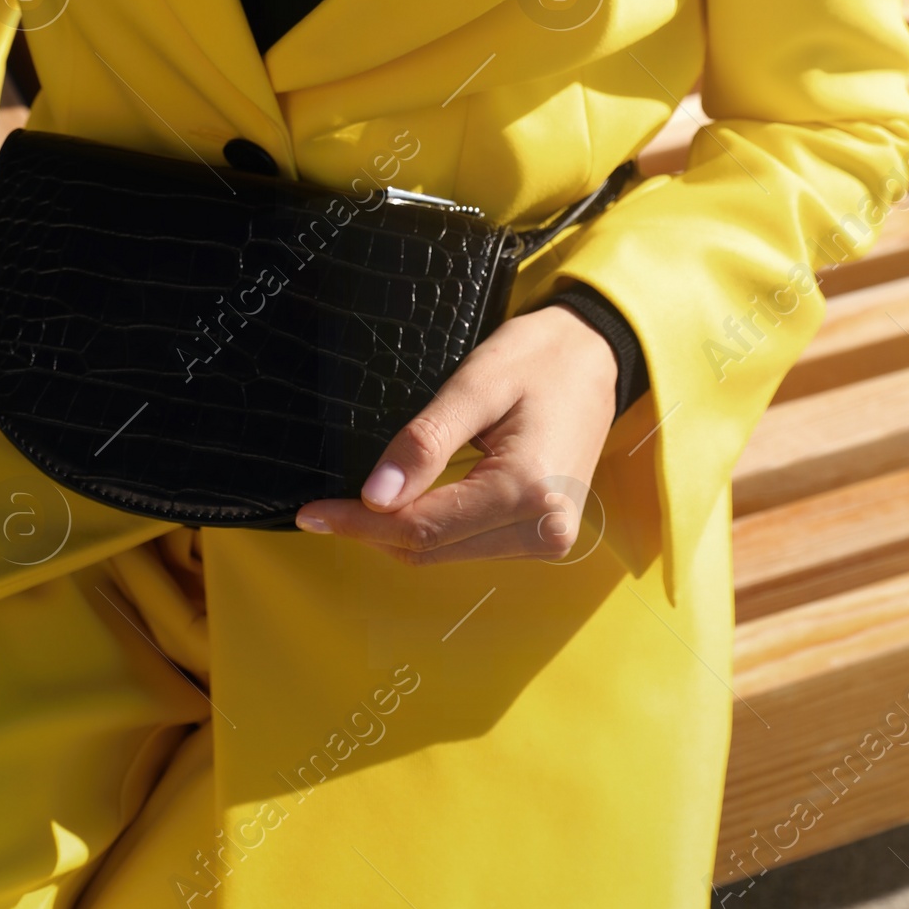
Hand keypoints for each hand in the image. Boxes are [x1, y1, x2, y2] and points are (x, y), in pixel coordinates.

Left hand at [294, 304, 620, 562]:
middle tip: (322, 507)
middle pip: (432, 549)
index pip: (423, 527)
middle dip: (372, 531)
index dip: (359, 523)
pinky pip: (469, 544)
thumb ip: (426, 441)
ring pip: (447, 554)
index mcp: (528, 492)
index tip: (311, 513)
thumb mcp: (477, 384)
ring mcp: (548, 540)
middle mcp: (543, 531)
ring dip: (399, 534)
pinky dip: (431, 530)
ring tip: (355, 505)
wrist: (597, 355)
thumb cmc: (540, 357)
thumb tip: (376, 496)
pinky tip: (404, 504)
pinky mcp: (544, 536)